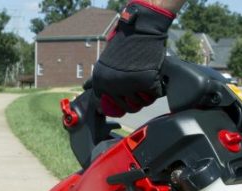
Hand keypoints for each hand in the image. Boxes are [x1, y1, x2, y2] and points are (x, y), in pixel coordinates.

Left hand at [90, 1, 175, 116]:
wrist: (140, 31)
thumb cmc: (123, 45)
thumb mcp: (104, 62)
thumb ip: (97, 77)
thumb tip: (85, 87)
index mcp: (100, 82)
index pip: (108, 105)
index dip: (117, 103)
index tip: (123, 99)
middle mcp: (112, 86)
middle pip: (128, 107)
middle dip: (135, 103)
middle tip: (139, 91)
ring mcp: (129, 86)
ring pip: (142, 103)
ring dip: (146, 97)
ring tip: (147, 85)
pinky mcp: (146, 83)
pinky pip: (154, 94)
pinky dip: (157, 89)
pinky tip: (155, 80)